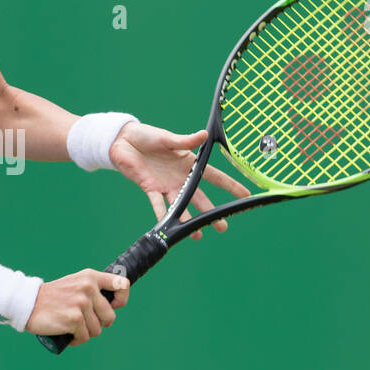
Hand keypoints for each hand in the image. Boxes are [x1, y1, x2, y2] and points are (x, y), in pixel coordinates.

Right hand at [25, 269, 129, 345]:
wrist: (28, 303)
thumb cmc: (53, 297)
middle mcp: (88, 288)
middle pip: (110, 316)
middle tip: (83, 321)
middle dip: (98, 324)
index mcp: (90, 277)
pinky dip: (76, 340)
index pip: (122, 284)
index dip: (121, 299)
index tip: (113, 306)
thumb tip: (114, 304)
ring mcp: (81, 304)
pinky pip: (84, 337)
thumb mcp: (75, 283)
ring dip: (85, 333)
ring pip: (97, 330)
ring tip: (72, 326)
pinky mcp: (74, 319)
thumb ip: (93, 288)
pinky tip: (68, 334)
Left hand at [110, 124, 250, 240]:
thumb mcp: (169, 138)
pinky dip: (162, 215)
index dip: (230, 185)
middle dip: (211, 213)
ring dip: (188, 220)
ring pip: (180, 205)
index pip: (214, 176)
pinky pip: (157, 204)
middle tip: (222, 226)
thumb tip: (204, 135)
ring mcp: (165, 185)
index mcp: (189, 163)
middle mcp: (180, 177)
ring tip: (197, 234)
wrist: (124, 140)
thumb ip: (186, 141)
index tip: (246, 195)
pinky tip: (169, 226)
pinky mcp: (149, 187)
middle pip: (199, 197)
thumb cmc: (148, 136)